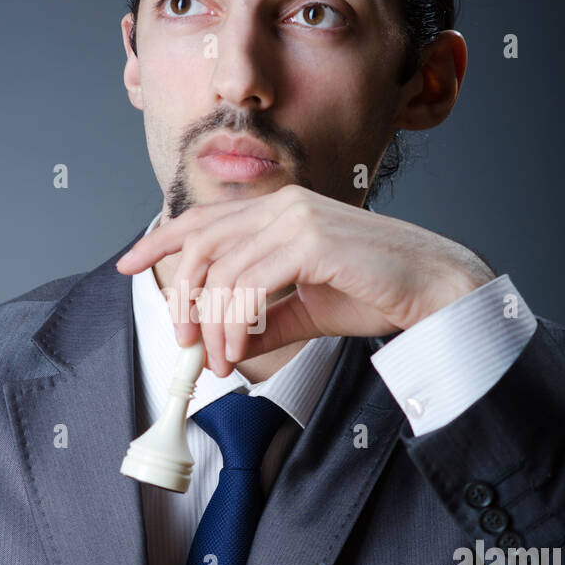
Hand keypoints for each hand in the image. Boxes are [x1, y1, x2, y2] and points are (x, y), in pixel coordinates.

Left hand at [115, 185, 493, 374]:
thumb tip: (226, 343)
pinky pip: (249, 284)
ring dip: (212, 325)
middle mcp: (285, 205)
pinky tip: (242, 349)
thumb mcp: (307, 307)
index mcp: (281, 210)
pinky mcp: (312, 240)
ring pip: (221, 272)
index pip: (203, 219)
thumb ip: (264, 317)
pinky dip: (236, 321)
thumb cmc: (379, 292)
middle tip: (185, 342)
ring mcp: (298, 218)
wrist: (436, 290)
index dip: (159, 240)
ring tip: (222, 360)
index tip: (129, 263)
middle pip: (200, 245)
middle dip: (181, 298)